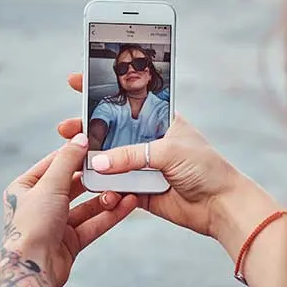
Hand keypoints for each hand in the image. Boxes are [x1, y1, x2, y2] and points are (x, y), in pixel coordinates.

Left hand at [1, 133, 138, 286]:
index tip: (96, 145)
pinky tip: (128, 205)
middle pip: (73, 185)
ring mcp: (55, 224)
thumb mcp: (50, 185)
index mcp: (25, 188)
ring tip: (126, 189)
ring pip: (86, 206)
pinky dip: (110, 215)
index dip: (74, 154)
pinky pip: (93, 224)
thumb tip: (79, 138)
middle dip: (95, 179)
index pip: (53, 164)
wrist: (32, 270)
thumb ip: (67, 161)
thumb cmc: (32, 226)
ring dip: (106, 198)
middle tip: (116, 168)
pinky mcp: (69, 242)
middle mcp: (39, 205)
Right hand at [57, 73, 280, 252]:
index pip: (128, 99)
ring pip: (110, 159)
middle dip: (87, 127)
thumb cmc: (204, 168)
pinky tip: (88, 180)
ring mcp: (144, 165)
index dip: (103, 89)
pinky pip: (115, 186)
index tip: (77, 81)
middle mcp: (149, 140)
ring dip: (91, 158)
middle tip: (66, 127)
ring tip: (70, 155)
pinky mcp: (140, 190)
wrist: (220, 205)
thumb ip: (131, 155)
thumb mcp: (168, 151)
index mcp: (160, 120)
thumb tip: (98, 163)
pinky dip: (103, 185)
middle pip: (112, 130)